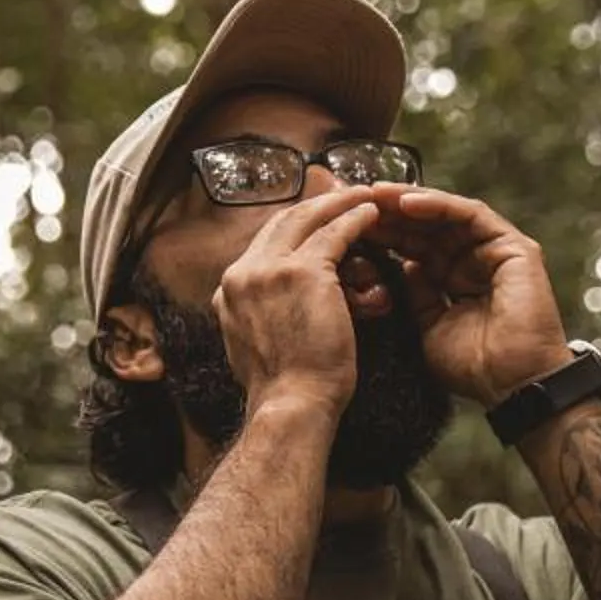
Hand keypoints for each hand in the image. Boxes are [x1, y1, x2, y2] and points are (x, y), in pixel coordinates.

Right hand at [208, 190, 389, 417]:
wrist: (290, 405)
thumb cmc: (284, 389)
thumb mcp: (255, 345)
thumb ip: (259, 316)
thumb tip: (271, 310)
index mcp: (229, 290)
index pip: (262, 244)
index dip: (291, 227)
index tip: (315, 221)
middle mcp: (242, 272)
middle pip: (281, 222)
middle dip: (314, 206)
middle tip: (341, 195)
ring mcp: (270, 269)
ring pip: (307, 219)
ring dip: (338, 204)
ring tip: (363, 196)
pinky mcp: (304, 272)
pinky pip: (335, 233)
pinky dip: (354, 219)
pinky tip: (371, 213)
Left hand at [375, 188, 575, 404]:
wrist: (511, 385)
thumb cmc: (475, 367)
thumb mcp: (429, 326)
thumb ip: (416, 295)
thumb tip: (401, 265)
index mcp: (456, 279)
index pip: (417, 247)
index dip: (385, 234)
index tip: (349, 226)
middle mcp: (476, 261)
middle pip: (429, 225)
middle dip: (392, 212)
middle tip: (355, 199)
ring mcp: (496, 252)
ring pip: (448, 214)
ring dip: (410, 201)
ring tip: (376, 195)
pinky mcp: (514, 247)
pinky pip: (471, 215)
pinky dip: (439, 205)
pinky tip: (407, 203)